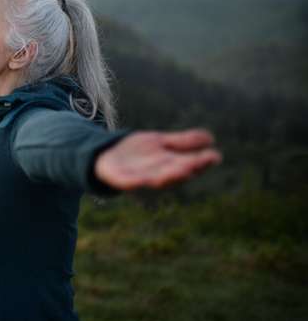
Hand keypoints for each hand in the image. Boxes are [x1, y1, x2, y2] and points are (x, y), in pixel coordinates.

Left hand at [94, 128, 222, 189]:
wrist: (105, 155)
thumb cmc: (137, 152)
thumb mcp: (161, 142)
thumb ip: (183, 142)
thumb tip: (210, 138)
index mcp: (169, 165)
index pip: (189, 164)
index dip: (202, 162)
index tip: (215, 156)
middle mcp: (158, 174)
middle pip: (174, 173)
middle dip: (187, 168)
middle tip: (199, 163)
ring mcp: (139, 178)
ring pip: (156, 179)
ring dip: (168, 176)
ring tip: (183, 169)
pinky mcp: (121, 179)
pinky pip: (129, 182)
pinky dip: (136, 182)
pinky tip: (143, 180)